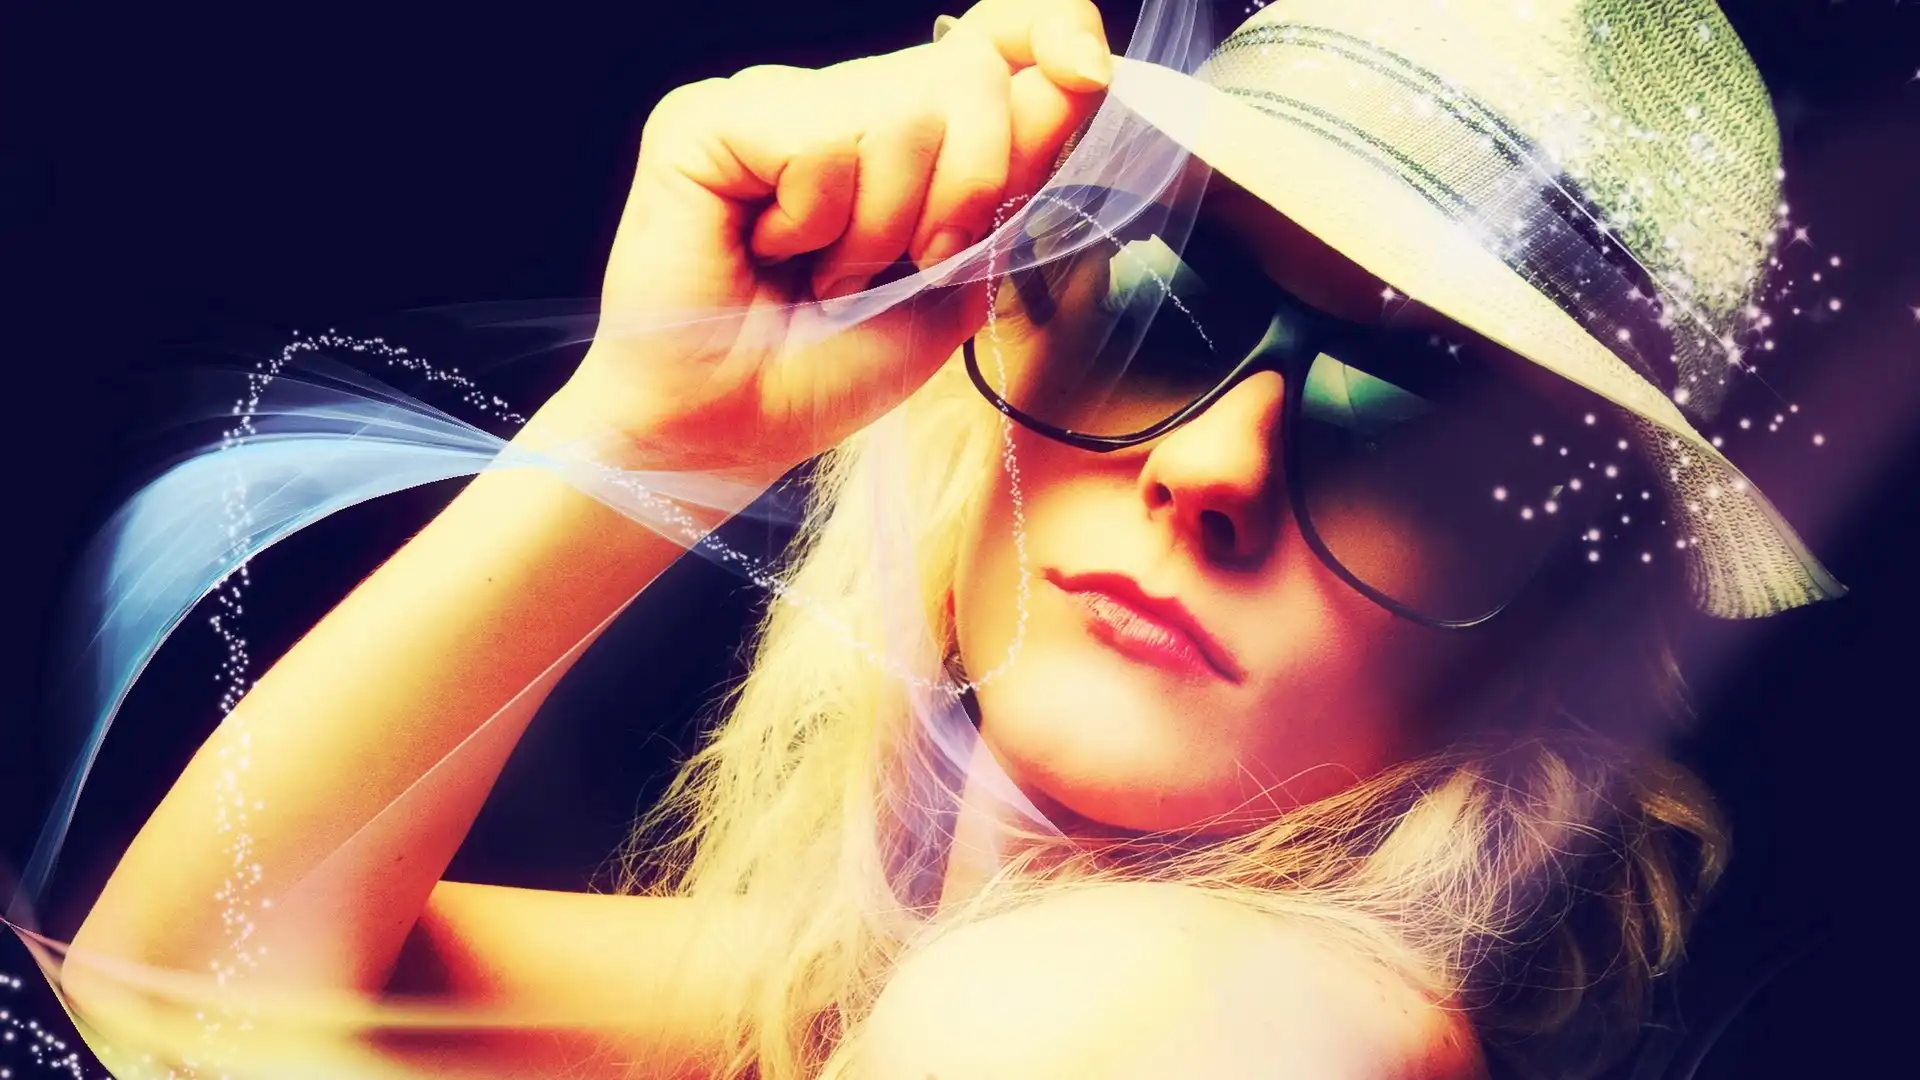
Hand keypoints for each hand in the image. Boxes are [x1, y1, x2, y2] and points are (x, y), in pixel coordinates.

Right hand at [552, 0, 1112, 483]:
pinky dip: (818, 220)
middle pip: (965, 71)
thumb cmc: (829, 366)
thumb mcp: (958, 281)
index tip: (1087, 76)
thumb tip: (1074, 82)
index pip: (992, 36)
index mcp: (903, 128)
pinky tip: (772, 253)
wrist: (730, 433)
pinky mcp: (704, 120)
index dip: (1050, 29)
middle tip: (915, 265)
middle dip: (972, 188)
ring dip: (884, 228)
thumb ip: (1014, 185)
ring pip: (901, 111)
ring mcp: (771, 100)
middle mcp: (838, 97)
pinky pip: (821, 139)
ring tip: (829, 276)